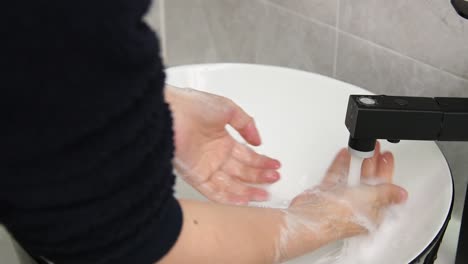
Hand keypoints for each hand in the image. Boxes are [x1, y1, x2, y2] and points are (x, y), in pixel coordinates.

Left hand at [165, 85, 280, 204]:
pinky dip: (229, 198)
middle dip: (259, 176)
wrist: (170, 112)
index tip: (274, 166)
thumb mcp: (228, 109)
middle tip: (274, 179)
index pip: (246, 155)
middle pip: (242, 171)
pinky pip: (214, 192)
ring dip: (248, 190)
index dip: (261, 161)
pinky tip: (244, 200)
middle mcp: (214, 155)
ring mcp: (205, 167)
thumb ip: (246, 124)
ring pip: (231, 184)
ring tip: (264, 194)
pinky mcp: (195, 176)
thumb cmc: (192, 105)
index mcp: (221, 140)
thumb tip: (258, 140)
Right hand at [275, 144, 407, 260]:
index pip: (384, 190)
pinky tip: (344, 155)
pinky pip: (337, 175)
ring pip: (353, 177)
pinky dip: (341, 164)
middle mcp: (358, 207)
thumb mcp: (370, 199)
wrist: (311, 216)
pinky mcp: (327, 193)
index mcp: (372, 213)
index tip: (387, 157)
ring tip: (362, 149)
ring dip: (358, 162)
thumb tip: (402, 194)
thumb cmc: (337, 215)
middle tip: (376, 149)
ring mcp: (341, 200)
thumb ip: (386, 193)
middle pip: (369, 181)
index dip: (387, 172)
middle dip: (373, 163)